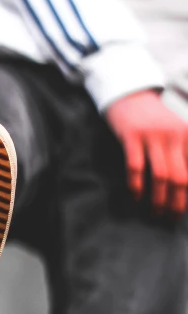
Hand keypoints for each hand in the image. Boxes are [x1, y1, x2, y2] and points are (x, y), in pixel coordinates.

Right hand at [105, 90, 187, 214]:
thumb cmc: (154, 120)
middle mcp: (173, 135)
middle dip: (178, 202)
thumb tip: (185, 186)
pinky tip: (136, 197)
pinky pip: (135, 167)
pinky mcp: (131, 136)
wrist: (131, 94)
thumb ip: (184, 155)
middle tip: (172, 218)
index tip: (186, 211)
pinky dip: (136, 186)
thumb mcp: (176, 133)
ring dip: (159, 199)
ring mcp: (152, 135)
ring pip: (160, 176)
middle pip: (180, 177)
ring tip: (156, 213)